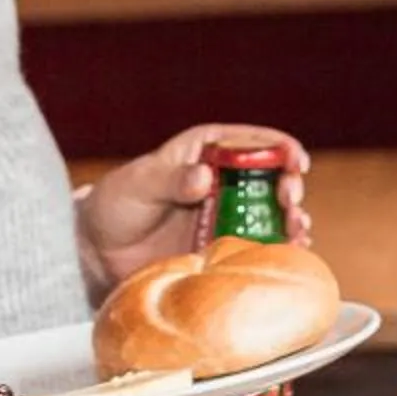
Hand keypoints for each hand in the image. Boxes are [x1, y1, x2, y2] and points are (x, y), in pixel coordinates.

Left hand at [76, 122, 310, 286]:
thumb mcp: (139, 183)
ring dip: (293, 221)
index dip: (281, 146)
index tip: (296, 160)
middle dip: (291, 186)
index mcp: (206, 151)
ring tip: (297, 229)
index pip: (251, 141)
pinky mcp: (225, 249)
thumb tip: (202, 176)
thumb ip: (170, 178)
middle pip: (272, 178)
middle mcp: (224, 182)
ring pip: (273, 215)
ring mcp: (228, 217)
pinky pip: (261, 248)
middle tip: (290, 198)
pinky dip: (280, 251)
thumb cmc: (116, 204)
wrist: (99, 253)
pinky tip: (290, 254)